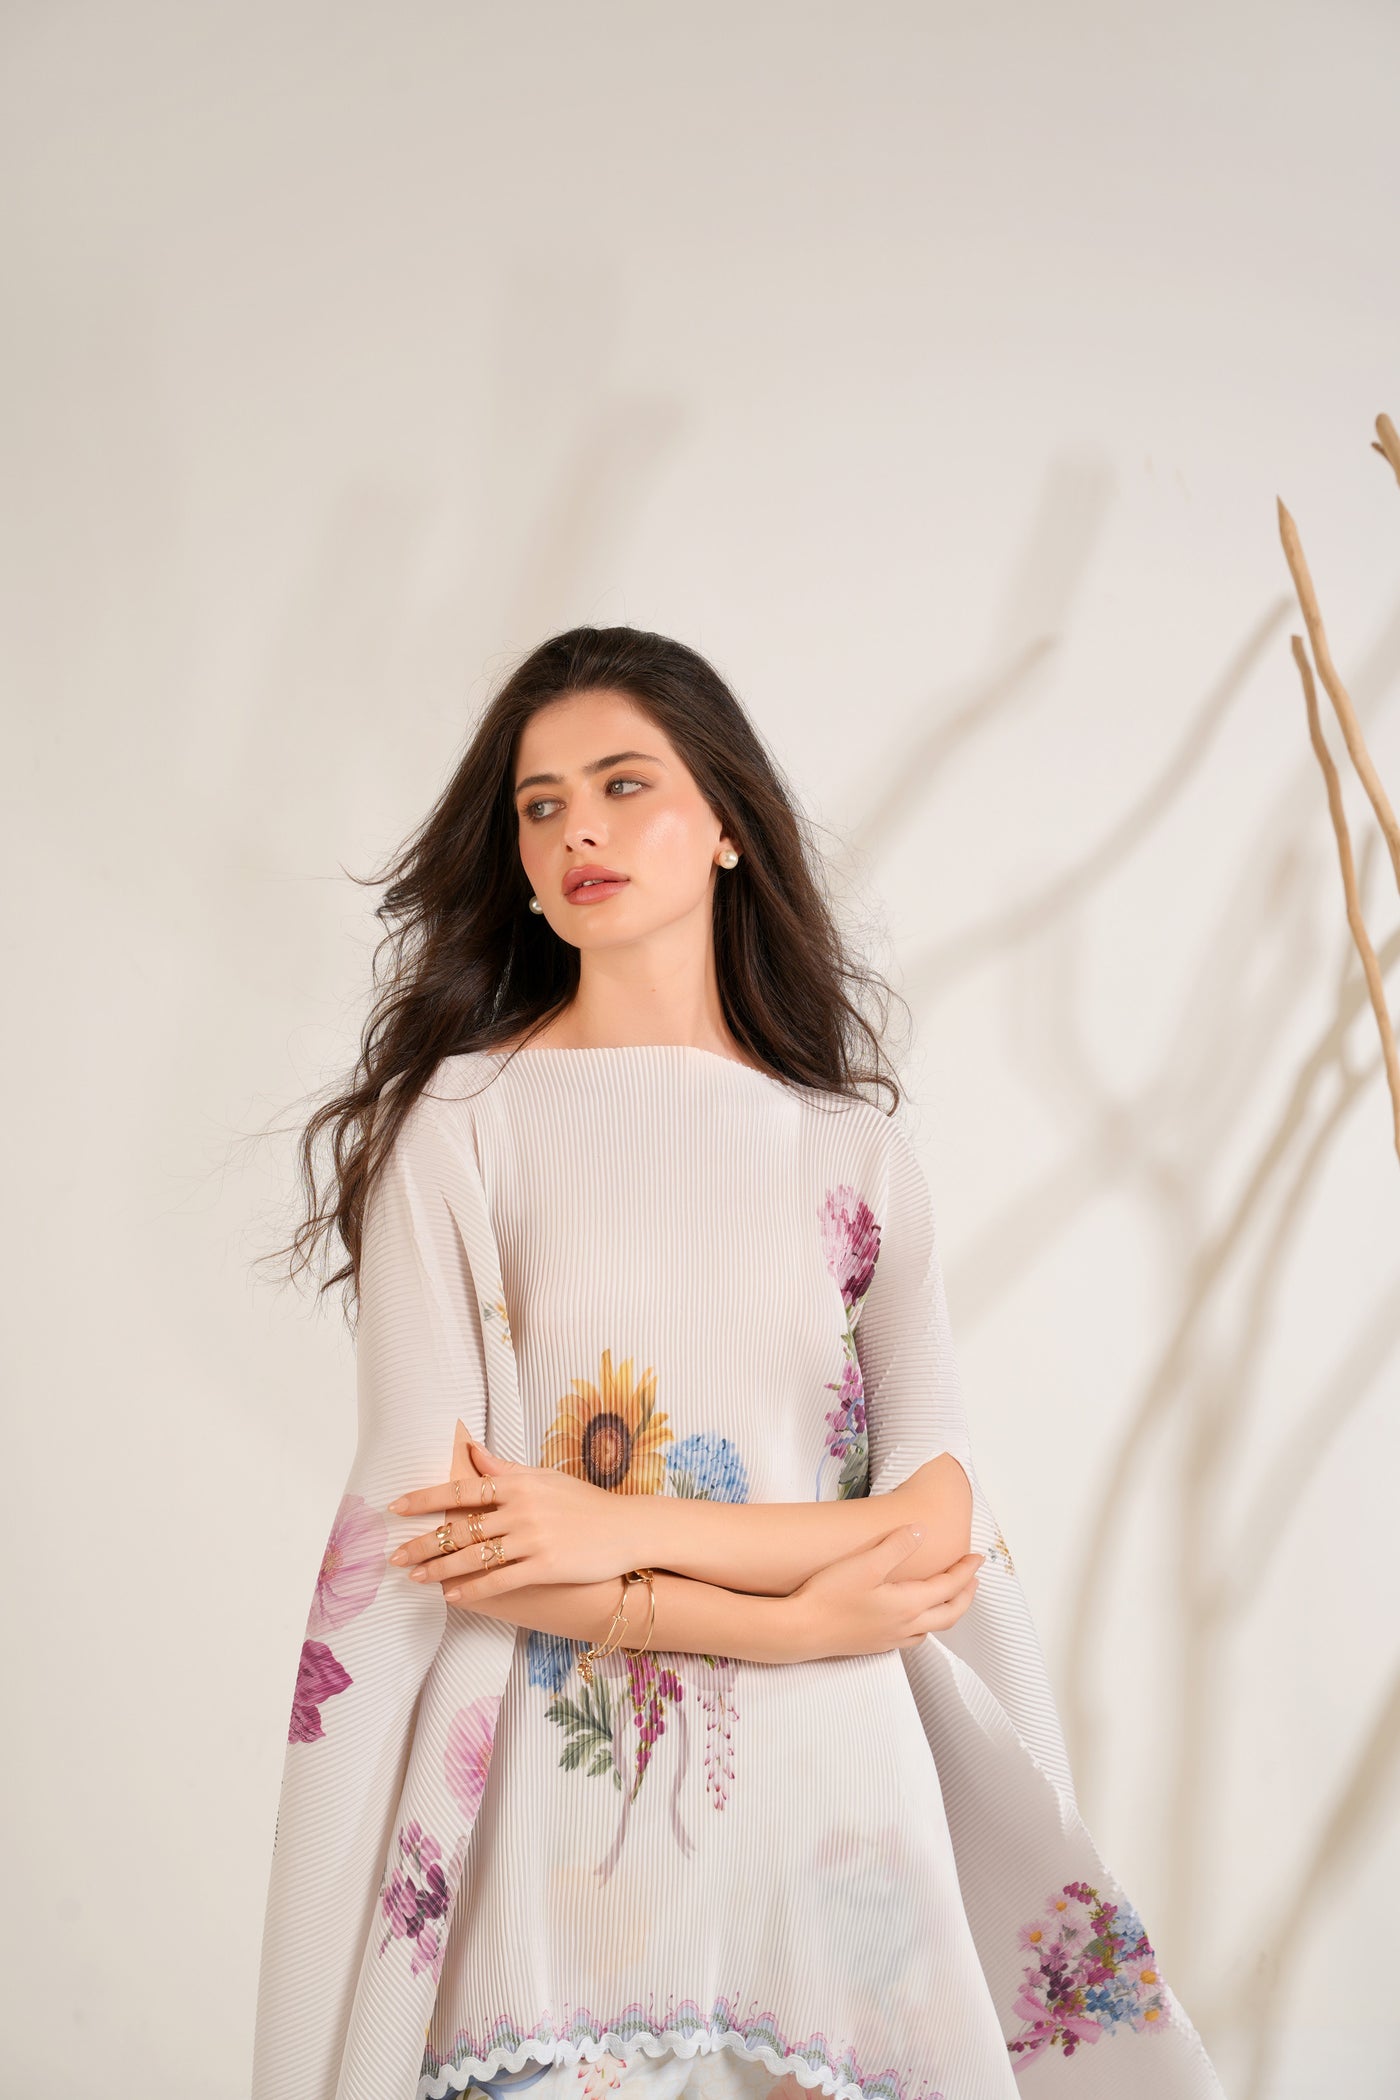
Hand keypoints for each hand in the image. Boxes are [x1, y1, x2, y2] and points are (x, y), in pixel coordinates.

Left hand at [387, 1420, 638, 1600]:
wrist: (626, 1529)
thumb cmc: (583, 1503)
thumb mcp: (544, 1478)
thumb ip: (505, 1469)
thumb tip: (471, 1451)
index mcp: (518, 1483)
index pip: (461, 1489)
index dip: (425, 1498)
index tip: (396, 1507)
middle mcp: (521, 1508)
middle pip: (460, 1527)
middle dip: (422, 1543)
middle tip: (394, 1556)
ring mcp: (532, 1538)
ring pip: (473, 1557)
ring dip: (439, 1569)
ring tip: (415, 1578)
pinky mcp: (545, 1566)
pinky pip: (499, 1581)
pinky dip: (472, 1590)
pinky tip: (451, 1597)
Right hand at [785, 1525, 983, 1661]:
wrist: (802, 1630)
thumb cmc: (830, 1596)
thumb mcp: (865, 1563)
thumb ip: (896, 1546)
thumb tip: (920, 1531)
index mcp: (908, 1604)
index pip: (949, 1587)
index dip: (966, 1571)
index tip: (977, 1558)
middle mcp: (906, 1626)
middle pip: (950, 1613)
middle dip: (965, 1594)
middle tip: (973, 1578)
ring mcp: (891, 1639)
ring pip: (932, 1628)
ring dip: (948, 1611)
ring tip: (949, 1596)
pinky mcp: (875, 1645)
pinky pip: (914, 1637)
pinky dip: (925, 1625)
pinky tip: (913, 1618)